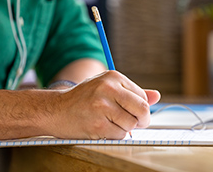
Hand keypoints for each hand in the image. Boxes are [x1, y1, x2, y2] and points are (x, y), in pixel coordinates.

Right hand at [42, 70, 159, 139]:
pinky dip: (115, 135)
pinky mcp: (97, 125)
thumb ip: (132, 92)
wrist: (56, 110)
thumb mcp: (107, 88)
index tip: (131, 112)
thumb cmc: (84, 99)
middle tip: (134, 123)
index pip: (142, 96)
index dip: (141, 108)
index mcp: (113, 77)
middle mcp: (108, 89)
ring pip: (131, 124)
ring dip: (125, 128)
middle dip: (142, 120)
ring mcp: (102, 107)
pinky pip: (120, 135)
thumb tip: (157, 96)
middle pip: (142, 109)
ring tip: (111, 123)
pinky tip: (102, 128)